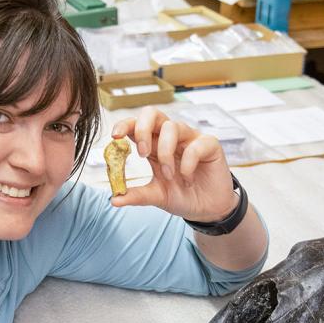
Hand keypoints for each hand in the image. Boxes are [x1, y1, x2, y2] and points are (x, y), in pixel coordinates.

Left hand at [109, 106, 237, 222]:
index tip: (115, 136)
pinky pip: (195, 145)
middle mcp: (170, 137)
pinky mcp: (209, 145)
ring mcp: (190, 138)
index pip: (136, 125)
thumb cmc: (182, 196)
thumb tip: (114, 199)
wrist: (207, 209)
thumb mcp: (156, 196)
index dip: (125, 125)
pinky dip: (188, 164)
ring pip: (173, 127)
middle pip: (153, 113)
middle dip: (143, 128)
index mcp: (154, 145)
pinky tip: (188, 179)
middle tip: (142, 153)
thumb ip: (136, 195)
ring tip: (169, 175)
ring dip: (166, 153)